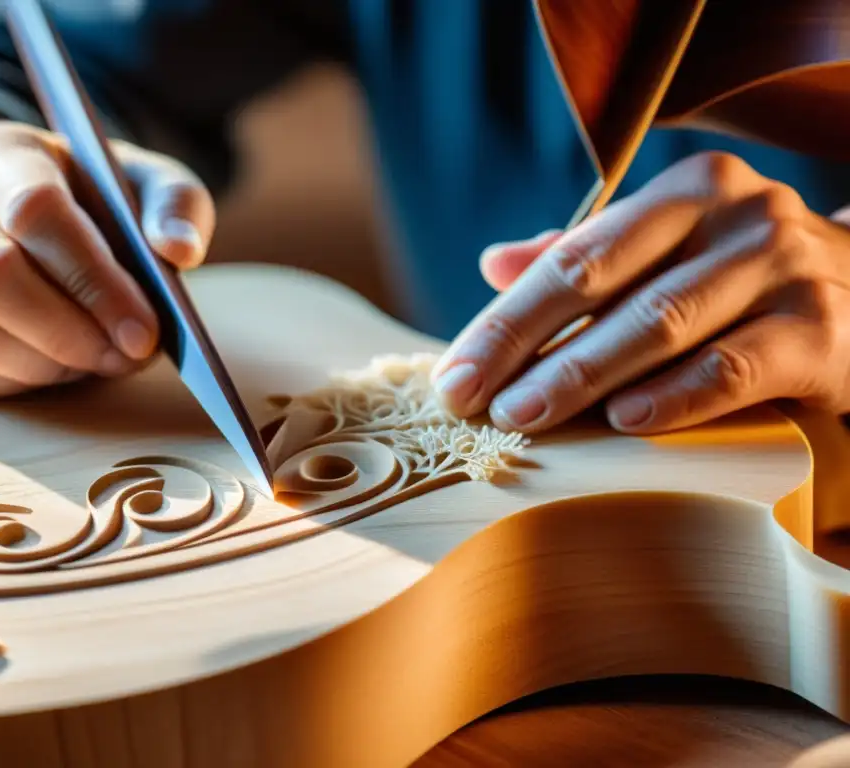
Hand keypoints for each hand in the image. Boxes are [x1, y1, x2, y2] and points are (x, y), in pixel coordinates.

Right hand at [0, 120, 214, 397]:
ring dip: (46, 360)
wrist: (33, 224)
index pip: (34, 210)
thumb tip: (179, 250)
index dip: (94, 279)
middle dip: (71, 331)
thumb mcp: (147, 187)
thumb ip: (177, 206)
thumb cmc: (100, 205)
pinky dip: (17, 379)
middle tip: (129, 356)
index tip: (147, 330)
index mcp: (0, 153)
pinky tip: (61, 366)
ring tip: (98, 359)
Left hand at [431, 151, 849, 434]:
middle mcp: (735, 213)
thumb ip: (587, 256)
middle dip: (525, 346)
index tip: (454, 374)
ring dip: (583, 374)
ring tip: (526, 416)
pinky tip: (623, 423)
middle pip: (602, 282)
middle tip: (473, 401)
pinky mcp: (822, 329)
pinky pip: (734, 367)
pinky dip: (675, 396)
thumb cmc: (744, 282)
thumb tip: (493, 263)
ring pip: (660, 323)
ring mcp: (783, 266)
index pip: (571, 258)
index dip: (504, 320)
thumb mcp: (669, 255)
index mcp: (684, 191)